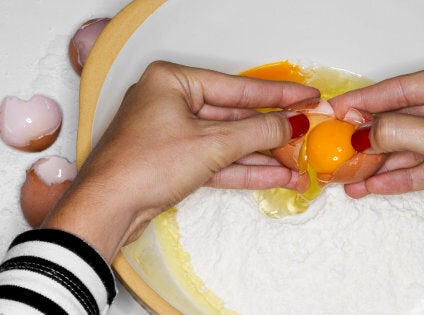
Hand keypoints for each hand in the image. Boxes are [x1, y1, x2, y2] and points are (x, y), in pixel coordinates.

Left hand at [43, 61, 318, 260]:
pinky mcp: (176, 162)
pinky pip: (218, 161)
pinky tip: (276, 175)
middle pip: (235, 116)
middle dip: (272, 131)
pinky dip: (245, 169)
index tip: (306, 97)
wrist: (107, 212)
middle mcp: (171, 102)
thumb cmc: (142, 166)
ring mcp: (173, 134)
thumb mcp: (211, 144)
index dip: (278, 94)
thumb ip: (258, 132)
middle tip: (307, 132)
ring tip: (298, 162)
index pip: (238, 87)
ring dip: (263, 155)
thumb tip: (292, 124)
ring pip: (229, 142)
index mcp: (172, 81)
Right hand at [330, 59, 423, 249]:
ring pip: (416, 145)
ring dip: (385, 162)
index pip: (404, 88)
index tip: (340, 110)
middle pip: (408, 118)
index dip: (367, 101)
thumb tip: (365, 133)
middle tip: (341, 146)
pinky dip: (404, 175)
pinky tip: (377, 184)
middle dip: (374, 138)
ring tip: (353, 174)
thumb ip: (402, 133)